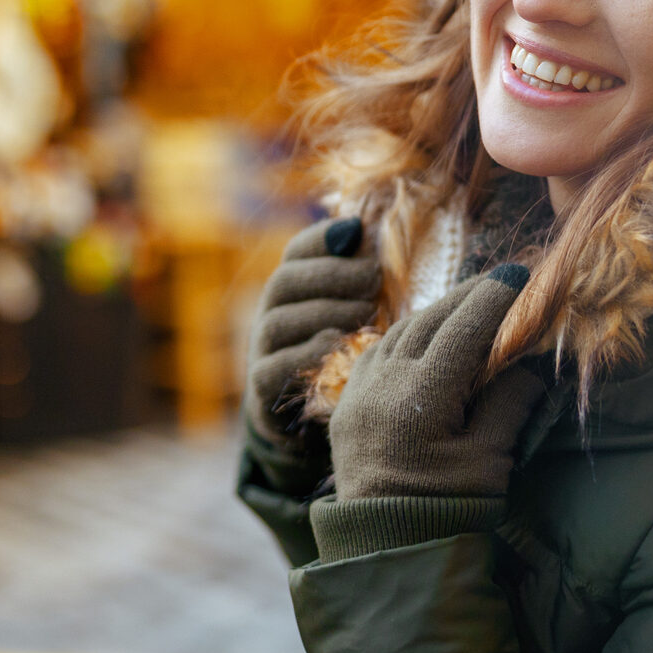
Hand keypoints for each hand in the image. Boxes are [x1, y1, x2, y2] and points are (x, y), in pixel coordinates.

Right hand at [246, 217, 380, 457]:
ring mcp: (263, 352)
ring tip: (365, 314)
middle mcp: (272, 315)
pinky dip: (304, 355)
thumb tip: (389, 241)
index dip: (322, 238)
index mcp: (294, 291)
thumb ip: (368, 284)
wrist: (313, 420)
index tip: (358, 232)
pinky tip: (336, 348)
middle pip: (283, 282)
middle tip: (374, 279)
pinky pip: (273, 367)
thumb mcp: (359, 318)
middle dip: (331, 274)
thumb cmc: (348, 358)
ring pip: (276, 323)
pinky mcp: (263, 390)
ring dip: (323, 313)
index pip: (296, 253)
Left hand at [326, 264, 545, 501]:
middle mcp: (382, 385)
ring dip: (435, 315)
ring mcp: (357, 394)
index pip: (463, 328)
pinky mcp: (345, 407)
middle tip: (501, 282)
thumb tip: (531, 360)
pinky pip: (375, 354)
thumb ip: (509, 401)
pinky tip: (424, 336)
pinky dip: (406, 337)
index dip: (494, 298)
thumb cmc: (447, 512)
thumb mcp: (489, 459)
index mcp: (420, 397)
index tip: (520, 275)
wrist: (386, 553)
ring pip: (399, 333)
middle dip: (467, 298)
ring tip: (469, 305)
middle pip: (429, 322)